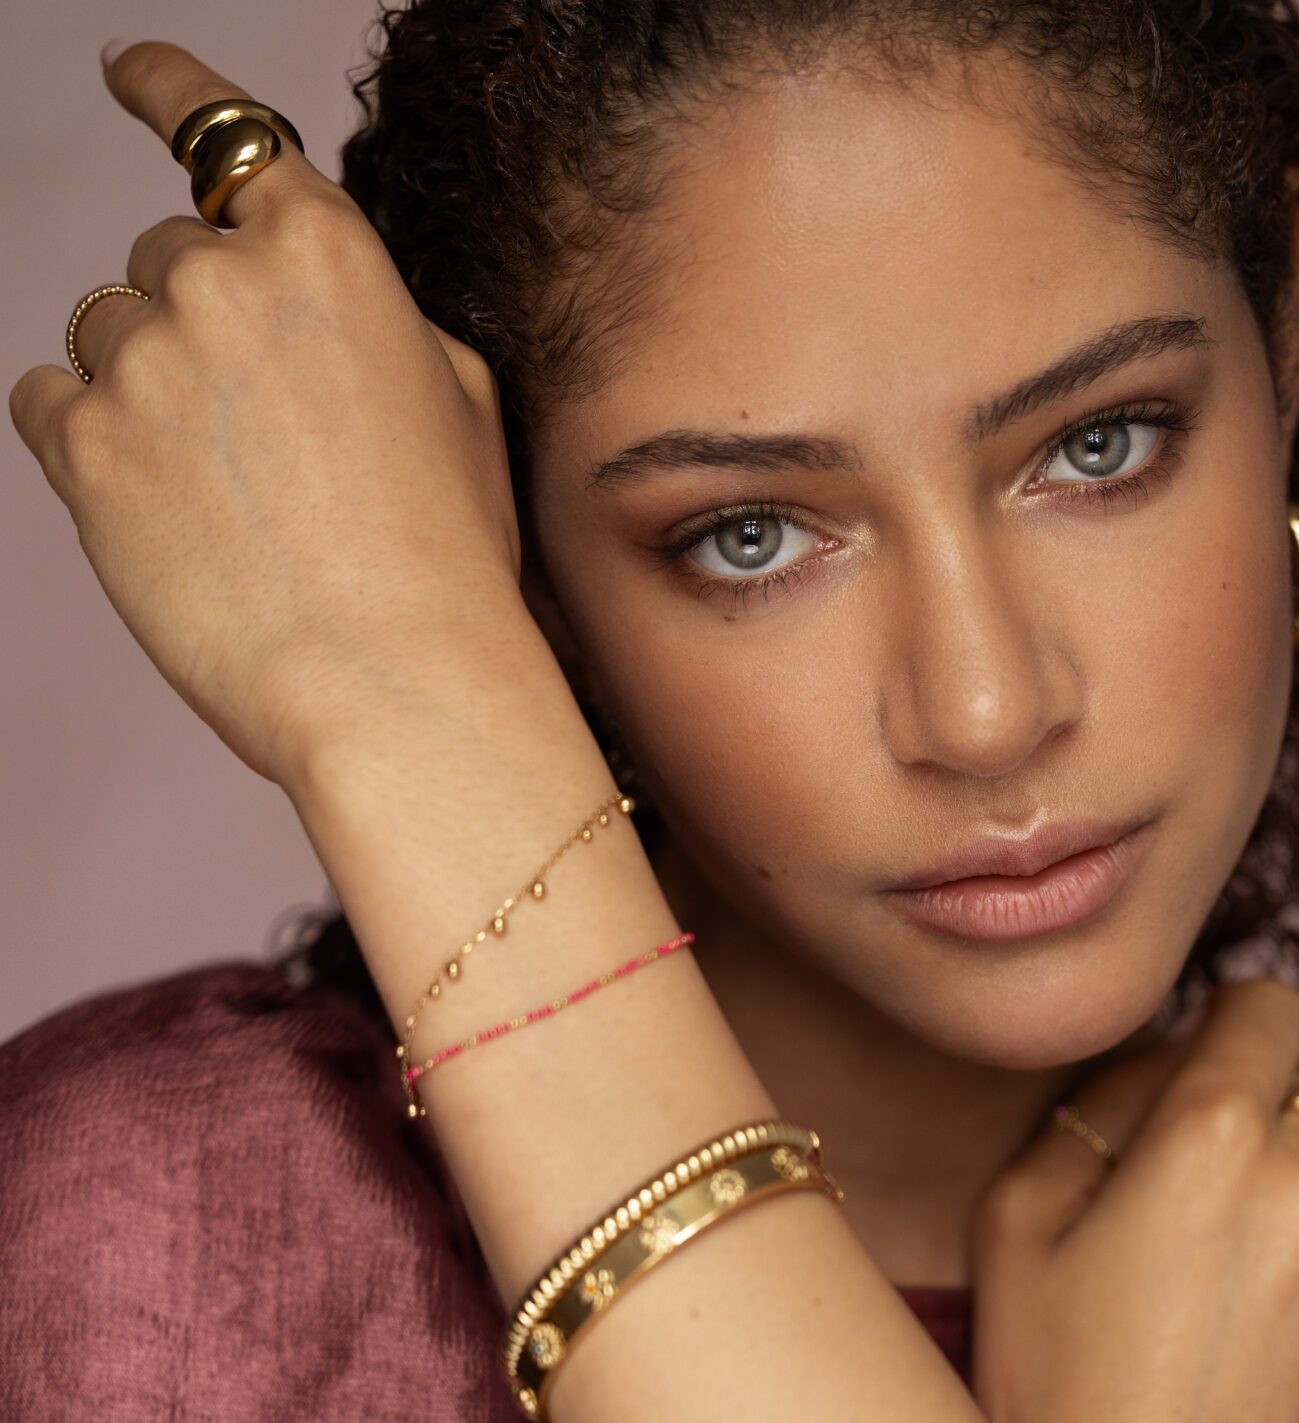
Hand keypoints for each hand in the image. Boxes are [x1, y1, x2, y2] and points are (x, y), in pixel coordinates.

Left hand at [8, 41, 529, 791]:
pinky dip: (87, 442)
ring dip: (143, 390)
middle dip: (195, 330)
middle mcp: (224, 281)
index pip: (219, 127)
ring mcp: (146, 361)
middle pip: (163, 261)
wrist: (397, 685)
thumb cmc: (448, 567)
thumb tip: (316, 308)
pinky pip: (47, 403)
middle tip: (256, 442)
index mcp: (326, 250)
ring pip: (103, 332)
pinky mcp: (87, 449)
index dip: (162, 87)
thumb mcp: (460, 406)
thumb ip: (376, 320)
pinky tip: (157, 505)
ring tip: (220, 492)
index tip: (126, 71)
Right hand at [970, 977, 1298, 1422]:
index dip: (1226, 1035)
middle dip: (1248, 1141)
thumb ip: (1104, 1098)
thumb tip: (1173, 1052)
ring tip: (1214, 1311)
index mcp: (1218, 1133)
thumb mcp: (1018, 1209)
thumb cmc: (1043, 1377)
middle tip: (1176, 1232)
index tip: (1197, 1087)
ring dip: (1292, 1216)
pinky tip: (1259, 1353)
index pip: (1271, 1003)